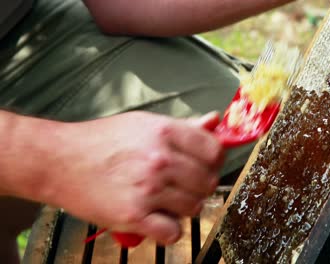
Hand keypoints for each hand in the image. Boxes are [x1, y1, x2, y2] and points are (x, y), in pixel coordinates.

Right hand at [45, 111, 223, 244]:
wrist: (59, 161)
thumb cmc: (101, 141)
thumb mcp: (143, 123)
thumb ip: (183, 126)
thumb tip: (214, 121)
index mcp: (165, 132)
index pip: (214, 151)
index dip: (213, 161)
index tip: (205, 165)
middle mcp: (159, 160)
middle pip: (207, 182)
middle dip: (199, 186)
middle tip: (183, 186)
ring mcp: (147, 189)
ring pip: (194, 207)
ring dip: (184, 208)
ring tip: (166, 201)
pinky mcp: (133, 215)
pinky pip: (172, 232)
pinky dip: (168, 230)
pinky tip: (157, 219)